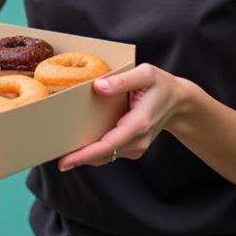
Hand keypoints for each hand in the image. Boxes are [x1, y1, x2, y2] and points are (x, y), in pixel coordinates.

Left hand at [55, 63, 188, 171]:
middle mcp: (137, 140)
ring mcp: (136, 146)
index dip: (85, 155)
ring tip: (62, 152)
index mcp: (138, 124)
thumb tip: (98, 86)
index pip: (108, 145)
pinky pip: (110, 152)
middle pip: (103, 154)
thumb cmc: (161, 84)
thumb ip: (122, 80)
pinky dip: (94, 151)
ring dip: (85, 156)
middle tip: (56, 158)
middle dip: (79, 158)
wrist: (179, 101)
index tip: (65, 161)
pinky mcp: (133, 147)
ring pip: (106, 156)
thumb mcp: (145, 74)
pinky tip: (80, 145)